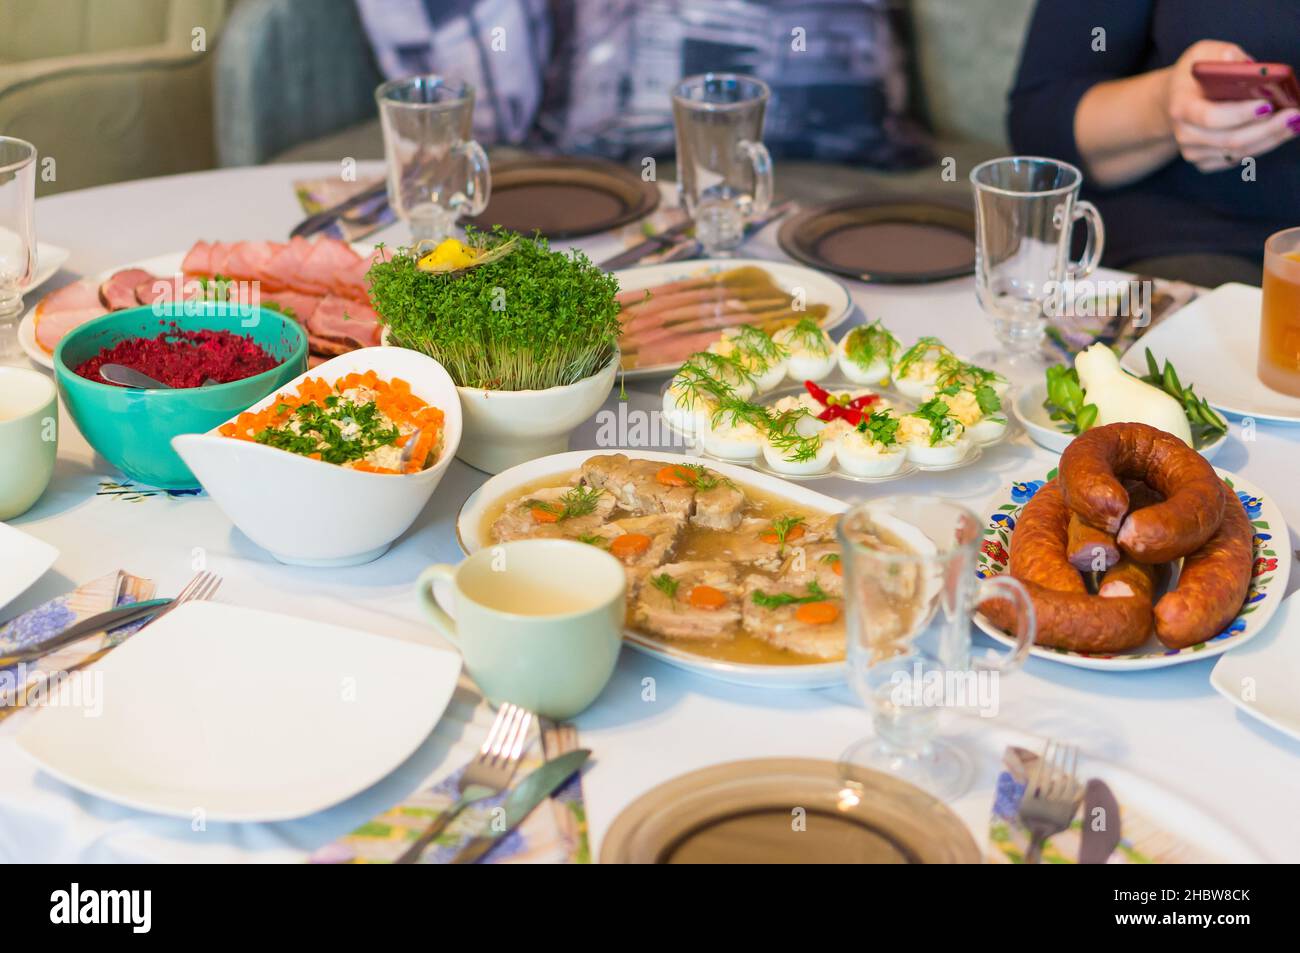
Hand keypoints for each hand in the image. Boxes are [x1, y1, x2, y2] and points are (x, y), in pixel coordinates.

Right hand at [1164, 40, 1299, 172]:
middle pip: (1229, 140)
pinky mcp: (1204, 162)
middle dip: (1266, 129)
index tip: (1268, 105)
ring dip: (1270, 138)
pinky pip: (1238, 158)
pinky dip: (1263, 146)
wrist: (1176, 98)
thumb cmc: (1196, 74)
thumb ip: (1223, 54)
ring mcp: (1193, 152)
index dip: (1240, 114)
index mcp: (1181, 107)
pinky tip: (1280, 132)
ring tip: (1294, 122)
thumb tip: (1245, 65)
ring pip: (1238, 152)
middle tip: (1293, 115)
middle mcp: (1184, 134)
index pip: (1211, 117)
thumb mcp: (1204, 52)